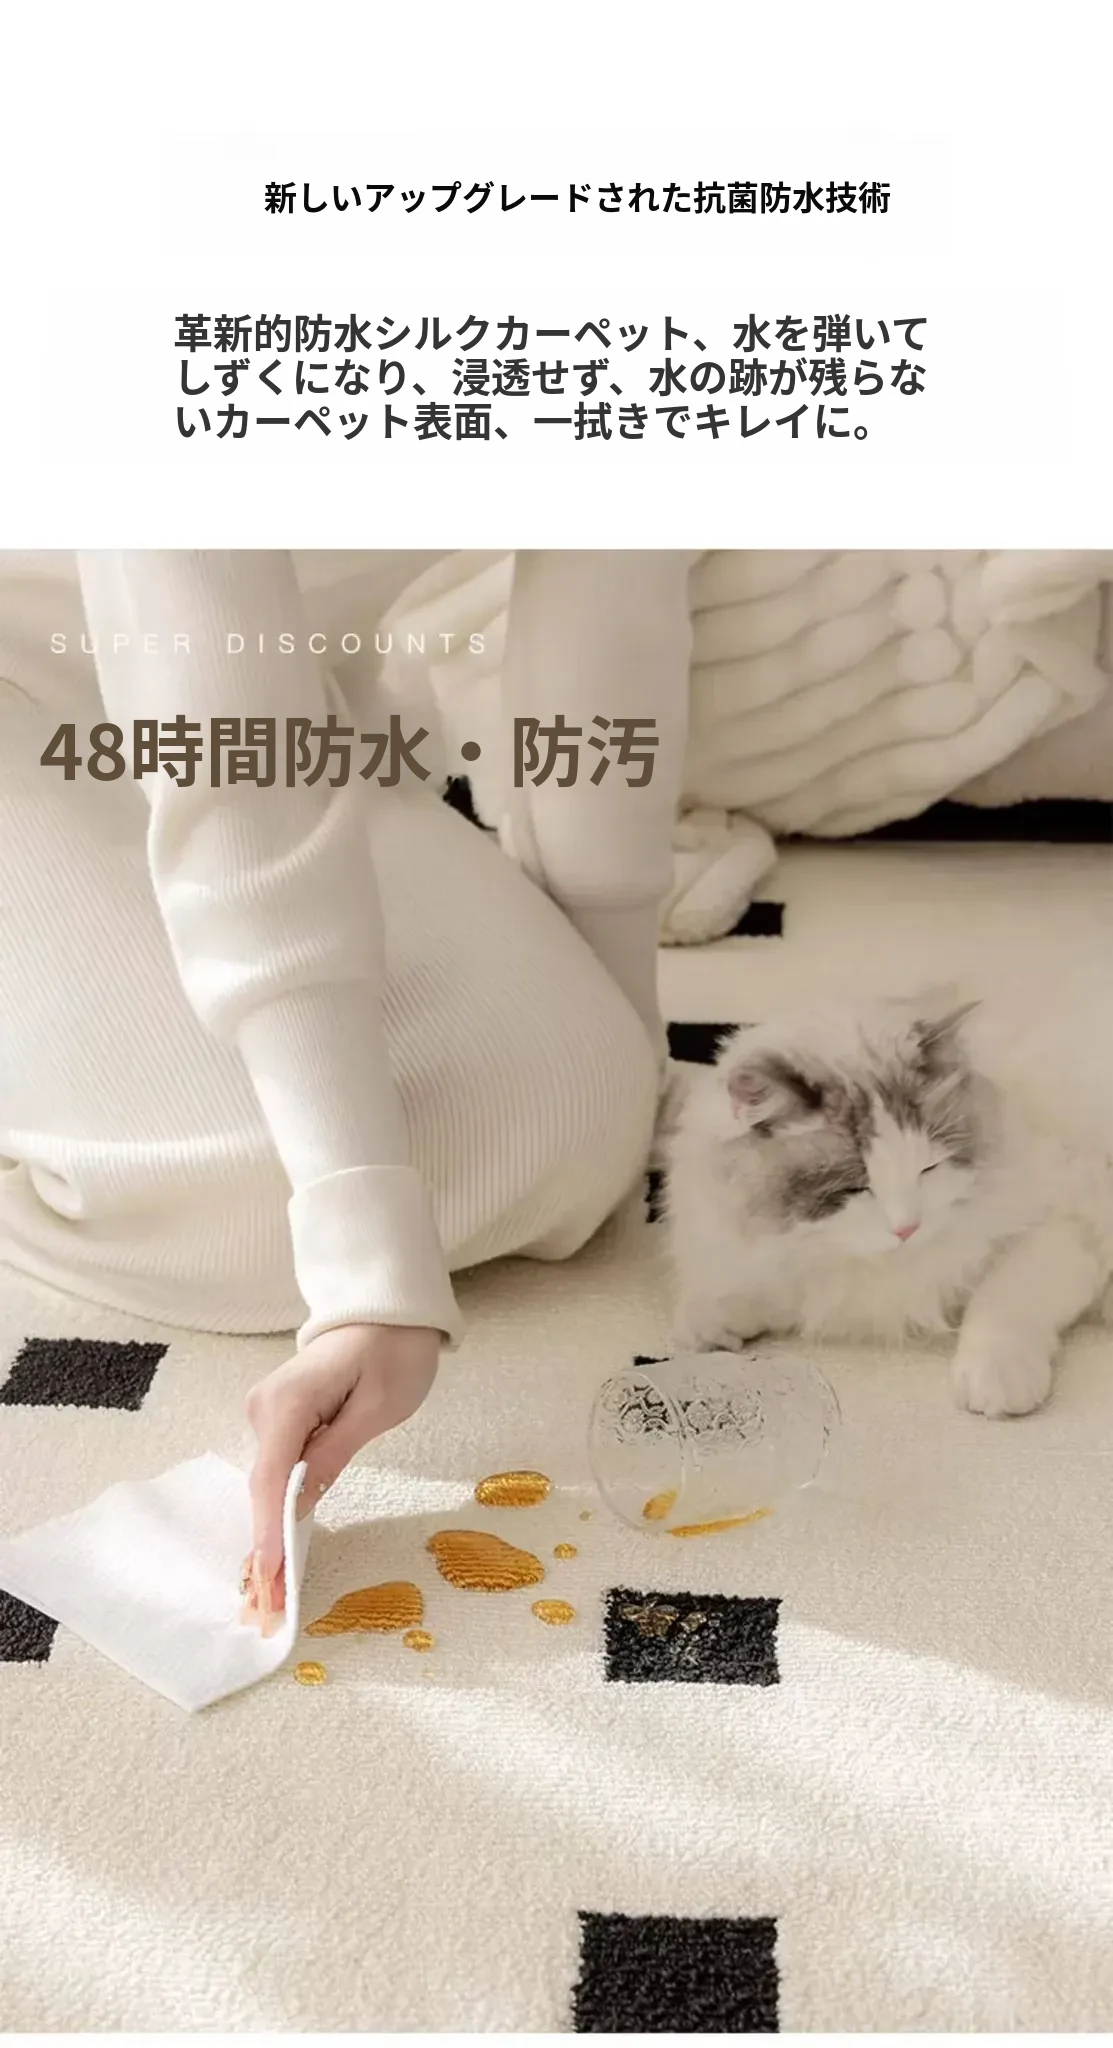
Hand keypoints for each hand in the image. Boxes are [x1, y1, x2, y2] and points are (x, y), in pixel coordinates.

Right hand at [242, 1322, 439, 1610]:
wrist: (385, 1311)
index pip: (271, 1479)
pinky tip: (282, 1550)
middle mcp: (264, 1407)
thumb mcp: (379, 1406)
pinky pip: (276, 1470)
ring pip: (266, 1483)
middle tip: (272, 1607)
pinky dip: (279, 1507)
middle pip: (262, 1487)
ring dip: (272, 1532)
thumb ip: (335, 1454)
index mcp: (288, 1401)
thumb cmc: (394, 1352)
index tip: (268, 1582)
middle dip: (268, 1546)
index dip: (268, 1533)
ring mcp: (266, 1412)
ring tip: (276, 1591)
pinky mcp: (277, 1419)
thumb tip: (300, 1505)